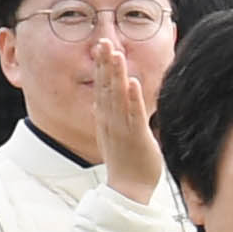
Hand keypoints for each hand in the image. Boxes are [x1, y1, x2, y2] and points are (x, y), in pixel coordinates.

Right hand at [93, 35, 164, 199]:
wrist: (128, 190)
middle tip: (103, 41)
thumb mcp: (113, 136)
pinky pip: (133, 115)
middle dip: (104, 64)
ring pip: (117, 97)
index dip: (101, 67)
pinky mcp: (135, 138)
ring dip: (116, 74)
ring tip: (116, 53)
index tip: (101, 47)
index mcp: (106, 119)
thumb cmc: (126, 163)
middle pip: (105, 87)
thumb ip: (107, 118)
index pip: (101, 87)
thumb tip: (97, 105)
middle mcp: (110, 121)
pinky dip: (132, 98)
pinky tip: (132, 82)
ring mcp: (121, 128)